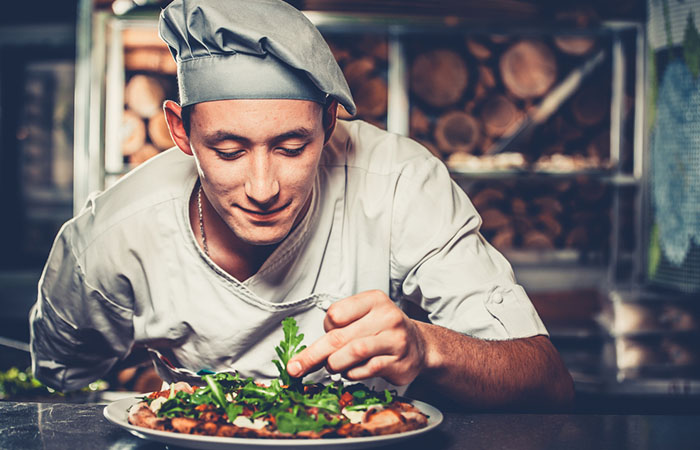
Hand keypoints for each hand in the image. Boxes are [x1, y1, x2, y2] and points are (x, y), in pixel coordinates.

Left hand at [286, 290, 426, 385]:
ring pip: (353, 353)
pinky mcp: (399, 362)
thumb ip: (341, 327)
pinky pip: (367, 370)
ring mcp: (395, 340)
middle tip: (296, 368)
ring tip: (333, 366)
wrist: (420, 346)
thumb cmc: (385, 330)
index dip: (326, 328)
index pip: (336, 314)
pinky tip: (352, 372)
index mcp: (374, 300)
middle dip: (313, 355)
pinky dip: (352, 374)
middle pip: (340, 336)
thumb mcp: (365, 316)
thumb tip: (305, 351)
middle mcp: (387, 317)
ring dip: (335, 364)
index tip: (328, 334)